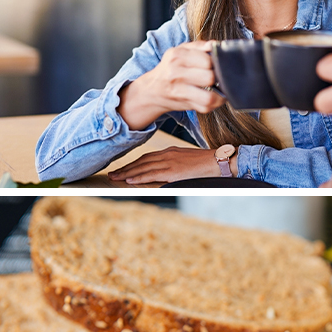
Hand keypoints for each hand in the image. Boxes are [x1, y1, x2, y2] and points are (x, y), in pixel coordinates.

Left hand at [108, 146, 229, 184]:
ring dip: (127, 173)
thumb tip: (163, 173)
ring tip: (115, 178)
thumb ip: (173, 164)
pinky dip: (139, 177)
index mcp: (169, 151)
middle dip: (125, 168)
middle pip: (140, 161)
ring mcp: (169, 162)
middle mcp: (166, 154)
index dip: (132, 163)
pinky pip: (151, 174)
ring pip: (142, 168)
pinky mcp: (173, 171)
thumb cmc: (205, 162)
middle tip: (112, 174)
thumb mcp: (185, 160)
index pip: (146, 157)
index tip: (122, 168)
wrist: (219, 160)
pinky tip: (129, 180)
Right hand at [117, 41, 223, 129]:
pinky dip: (215, 102)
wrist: (151, 90)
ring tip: (220, 87)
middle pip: (210, 77)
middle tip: (219, 76)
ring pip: (209, 96)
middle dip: (219, 77)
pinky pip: (206, 106)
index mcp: (177, 56)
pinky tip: (214, 96)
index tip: (217, 64)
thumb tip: (216, 45)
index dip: (217, 62)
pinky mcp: (184, 104)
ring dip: (219, 93)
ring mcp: (178, 91)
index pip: (207, 60)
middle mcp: (175, 73)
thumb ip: (199, 46)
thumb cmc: (170, 69)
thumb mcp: (180, 51)